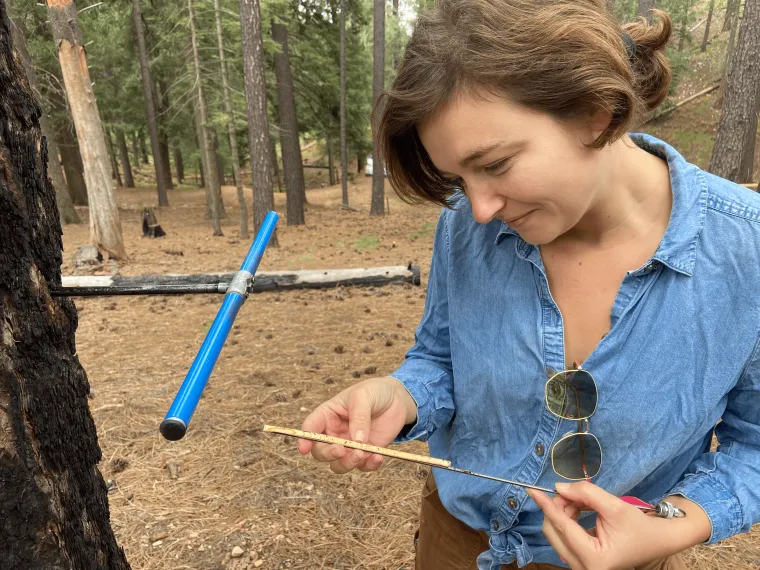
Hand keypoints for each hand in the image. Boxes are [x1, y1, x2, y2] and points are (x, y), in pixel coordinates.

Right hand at [297, 376, 417, 474]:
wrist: (397, 399)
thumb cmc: (374, 392)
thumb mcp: (363, 397)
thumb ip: (359, 417)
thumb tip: (357, 441)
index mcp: (327, 415)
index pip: (310, 428)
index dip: (304, 439)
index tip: (304, 448)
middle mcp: (334, 433)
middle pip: (321, 452)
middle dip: (328, 454)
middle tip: (341, 450)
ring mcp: (349, 446)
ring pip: (338, 464)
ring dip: (347, 463)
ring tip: (363, 453)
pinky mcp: (366, 454)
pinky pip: (362, 466)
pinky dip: (368, 465)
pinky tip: (378, 457)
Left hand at [527, 482, 710, 569]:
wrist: (657, 541)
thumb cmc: (639, 526)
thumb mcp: (614, 506)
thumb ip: (586, 494)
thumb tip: (559, 487)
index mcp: (594, 559)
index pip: (563, 527)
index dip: (547, 505)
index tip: (532, 490)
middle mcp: (584, 568)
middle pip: (554, 532)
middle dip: (558, 507)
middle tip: (569, 491)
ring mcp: (581, 567)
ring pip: (557, 533)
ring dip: (563, 512)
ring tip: (580, 499)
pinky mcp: (581, 562)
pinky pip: (564, 537)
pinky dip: (567, 519)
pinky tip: (579, 508)